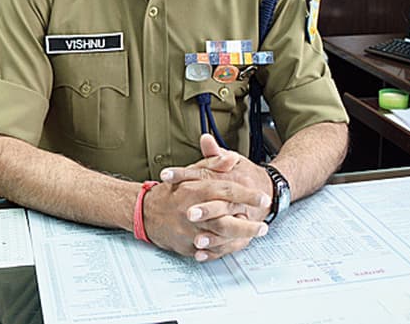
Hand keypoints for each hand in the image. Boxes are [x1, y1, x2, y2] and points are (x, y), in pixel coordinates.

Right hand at [148, 134, 271, 260]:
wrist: (146, 212)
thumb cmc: (171, 191)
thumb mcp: (192, 172)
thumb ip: (213, 164)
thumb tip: (232, 158)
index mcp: (194, 189)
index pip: (225, 191)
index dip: (246, 195)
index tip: (262, 198)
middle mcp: (191, 211)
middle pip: (225, 220)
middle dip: (248, 224)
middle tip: (264, 224)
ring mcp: (188, 231)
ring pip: (219, 238)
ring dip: (240, 237)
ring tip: (255, 234)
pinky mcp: (186, 245)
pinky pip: (210, 251)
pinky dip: (225, 249)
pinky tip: (237, 244)